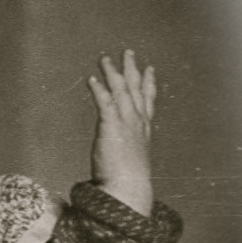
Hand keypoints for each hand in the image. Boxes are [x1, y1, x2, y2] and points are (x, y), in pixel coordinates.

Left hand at [88, 49, 155, 215]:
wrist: (127, 190)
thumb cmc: (128, 183)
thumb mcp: (130, 164)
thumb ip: (126, 155)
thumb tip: (119, 160)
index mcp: (143, 130)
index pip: (147, 101)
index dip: (148, 83)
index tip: (149, 69)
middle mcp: (137, 122)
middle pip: (135, 89)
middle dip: (131, 69)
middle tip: (128, 52)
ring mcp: (126, 123)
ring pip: (120, 90)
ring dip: (112, 72)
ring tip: (104, 59)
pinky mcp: (111, 126)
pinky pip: (104, 102)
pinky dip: (98, 89)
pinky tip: (91, 78)